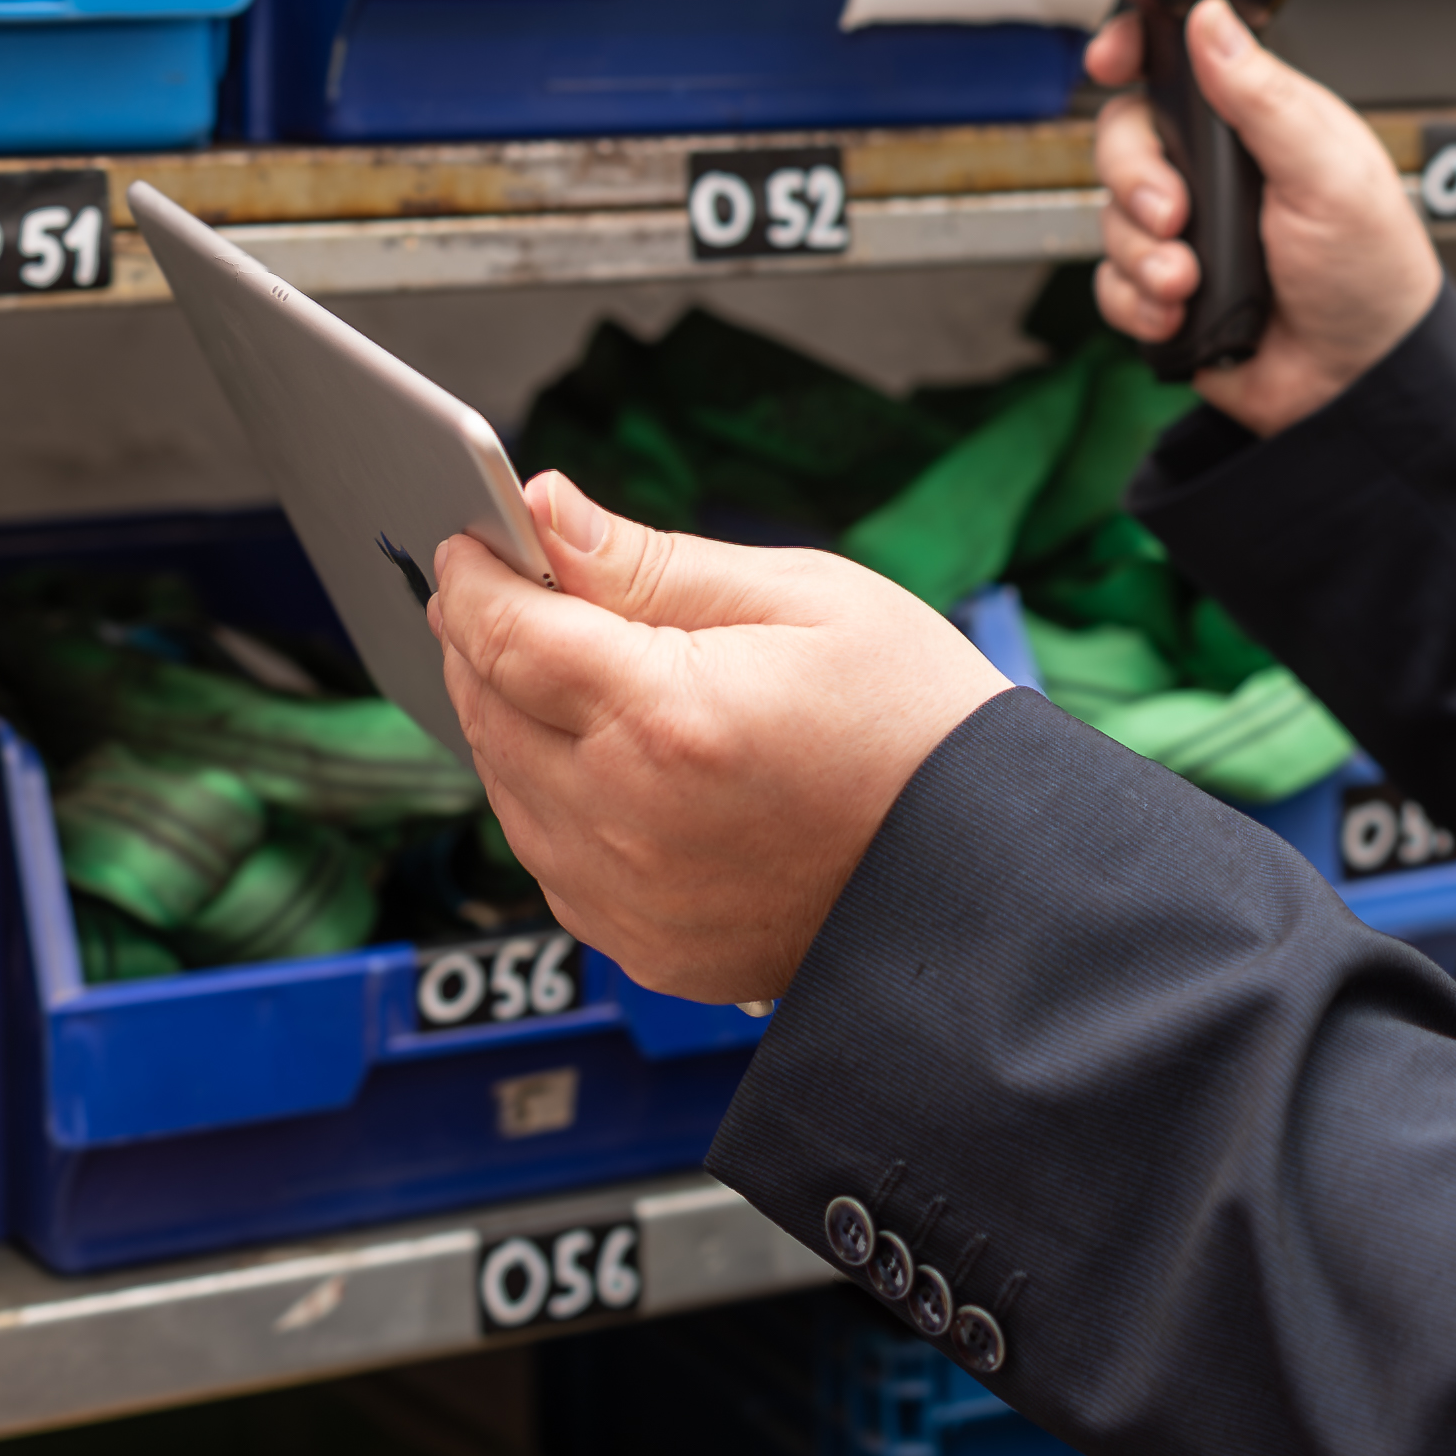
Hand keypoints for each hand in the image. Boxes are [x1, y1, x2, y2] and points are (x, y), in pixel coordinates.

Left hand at [428, 471, 1013, 1004]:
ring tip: (551, 666)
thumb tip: (546, 510)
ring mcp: (629, 896)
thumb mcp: (803, 599)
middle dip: (480, 640)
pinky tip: (594, 757)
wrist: (982, 869)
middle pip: (486, 711)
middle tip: (503, 590)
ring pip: (503, 788)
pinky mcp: (643, 945)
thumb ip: (652, 563)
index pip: (505, 633)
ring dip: (505, 720)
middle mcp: (627, 819)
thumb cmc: (915, 723)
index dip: (473, 577)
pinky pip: (547, 860)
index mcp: (666, 716)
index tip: (473, 543)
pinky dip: (545, 799)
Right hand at [1089, 0, 1445, 437]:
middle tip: (1175, 214)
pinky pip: (1110, 283)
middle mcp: (1216, 170)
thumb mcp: (1329, 174)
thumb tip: (1215, 21)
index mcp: (1258, 123)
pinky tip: (1181, 311)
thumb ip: (1266, 97)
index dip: (1132, 51)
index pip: (1178, 62)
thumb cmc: (1371, 274)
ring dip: (1143, 255)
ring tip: (1191, 281)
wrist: (1356, 382)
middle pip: (1125, 137)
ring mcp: (1188, 230)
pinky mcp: (1166, 288)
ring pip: (1111, 216)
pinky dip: (1137, 302)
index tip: (1111, 61)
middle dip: (1136, 180)